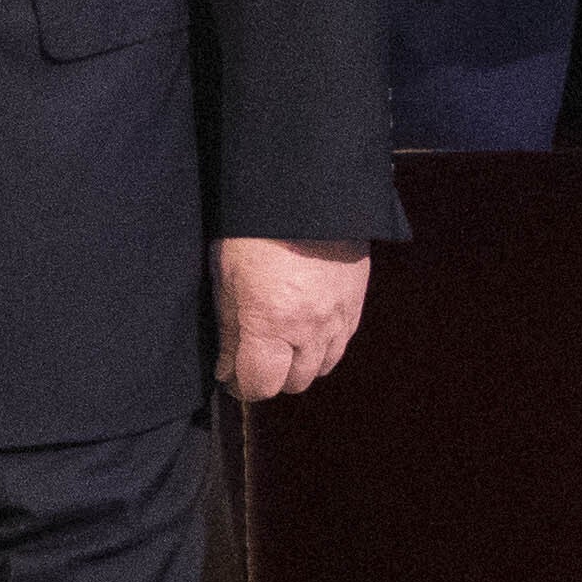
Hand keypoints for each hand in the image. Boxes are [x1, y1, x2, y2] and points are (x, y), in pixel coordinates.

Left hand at [217, 235, 369, 399]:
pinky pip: (342, 343)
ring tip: (281, 346)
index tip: (231, 377)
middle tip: (254, 360)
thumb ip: (230, 331)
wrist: (305, 194)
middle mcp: (309, 329)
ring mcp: (337, 318)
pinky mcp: (356, 303)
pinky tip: (307, 330)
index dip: (242, 386)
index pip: (260, 384)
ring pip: (322, 367)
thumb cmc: (253, 233)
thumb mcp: (226, 280)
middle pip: (293, 382)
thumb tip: (228, 369)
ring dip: (300, 364)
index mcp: (269, 323)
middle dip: (271, 377)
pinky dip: (324, 346)